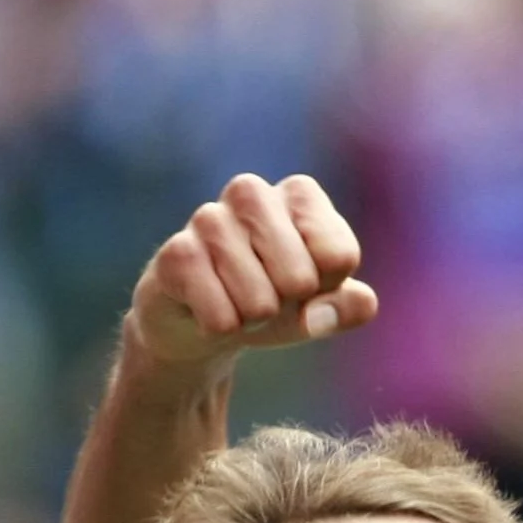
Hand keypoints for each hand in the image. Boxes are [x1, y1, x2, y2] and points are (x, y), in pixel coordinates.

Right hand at [123, 173, 379, 376]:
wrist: (204, 322)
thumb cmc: (273, 301)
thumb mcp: (321, 307)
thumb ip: (347, 308)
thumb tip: (319, 316)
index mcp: (299, 194)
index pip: (340, 257)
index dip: (327, 289)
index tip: (305, 283)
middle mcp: (251, 193)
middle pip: (301, 280)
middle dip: (287, 306)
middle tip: (265, 295)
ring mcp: (208, 219)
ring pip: (260, 304)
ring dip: (251, 320)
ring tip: (235, 301)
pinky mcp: (175, 254)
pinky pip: (222, 319)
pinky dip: (220, 330)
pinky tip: (206, 308)